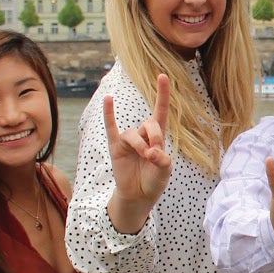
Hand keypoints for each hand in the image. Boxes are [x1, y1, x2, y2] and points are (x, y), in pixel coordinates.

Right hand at [105, 77, 172, 232]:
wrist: (139, 197)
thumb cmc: (154, 181)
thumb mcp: (165, 171)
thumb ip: (162, 160)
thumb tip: (151, 152)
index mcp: (158, 136)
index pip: (160, 111)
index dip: (162, 94)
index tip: (162, 75)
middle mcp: (142, 135)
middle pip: (149, 124)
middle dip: (155, 137)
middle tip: (155, 154)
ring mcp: (128, 140)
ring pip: (133, 134)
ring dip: (140, 145)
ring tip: (146, 156)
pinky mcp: (115, 147)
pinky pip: (111, 128)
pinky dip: (109, 114)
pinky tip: (108, 99)